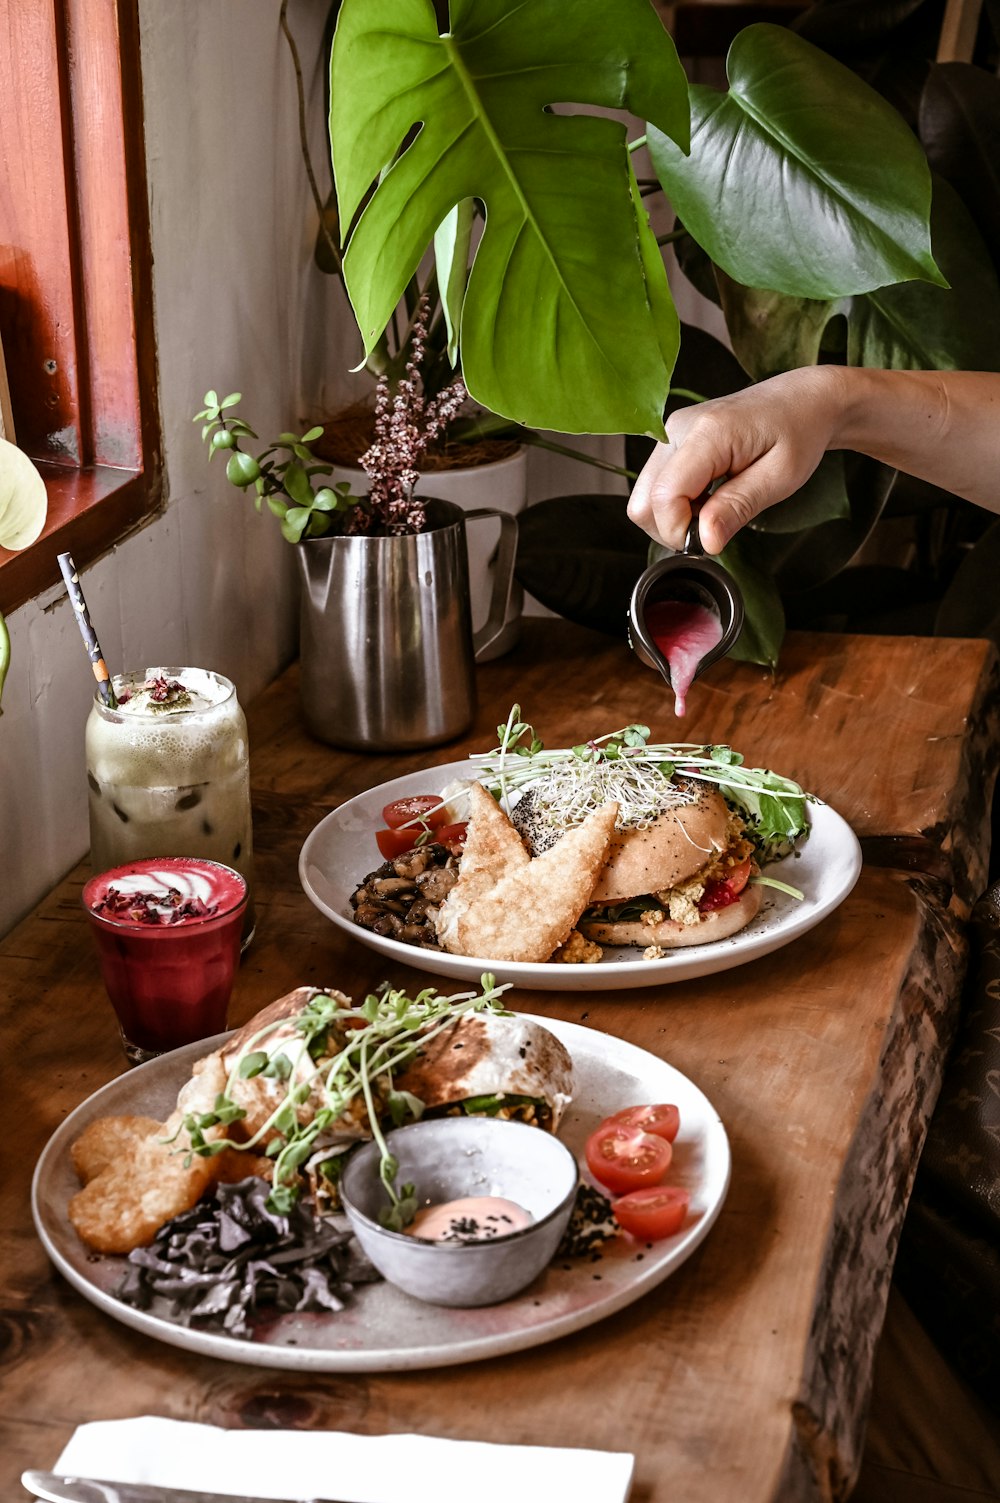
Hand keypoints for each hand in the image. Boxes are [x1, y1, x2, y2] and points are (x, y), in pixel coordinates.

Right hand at [627, 368, 844, 553]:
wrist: (801, 400)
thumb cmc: (799, 432)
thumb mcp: (780, 478)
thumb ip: (738, 508)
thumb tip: (705, 542)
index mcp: (708, 433)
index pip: (664, 496)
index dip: (680, 531)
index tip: (711, 541)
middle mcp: (678, 429)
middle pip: (644, 501)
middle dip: (673, 529)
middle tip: (714, 530)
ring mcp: (670, 434)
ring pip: (645, 497)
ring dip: (674, 518)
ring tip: (715, 511)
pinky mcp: (671, 441)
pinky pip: (655, 486)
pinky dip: (676, 505)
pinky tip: (707, 499)